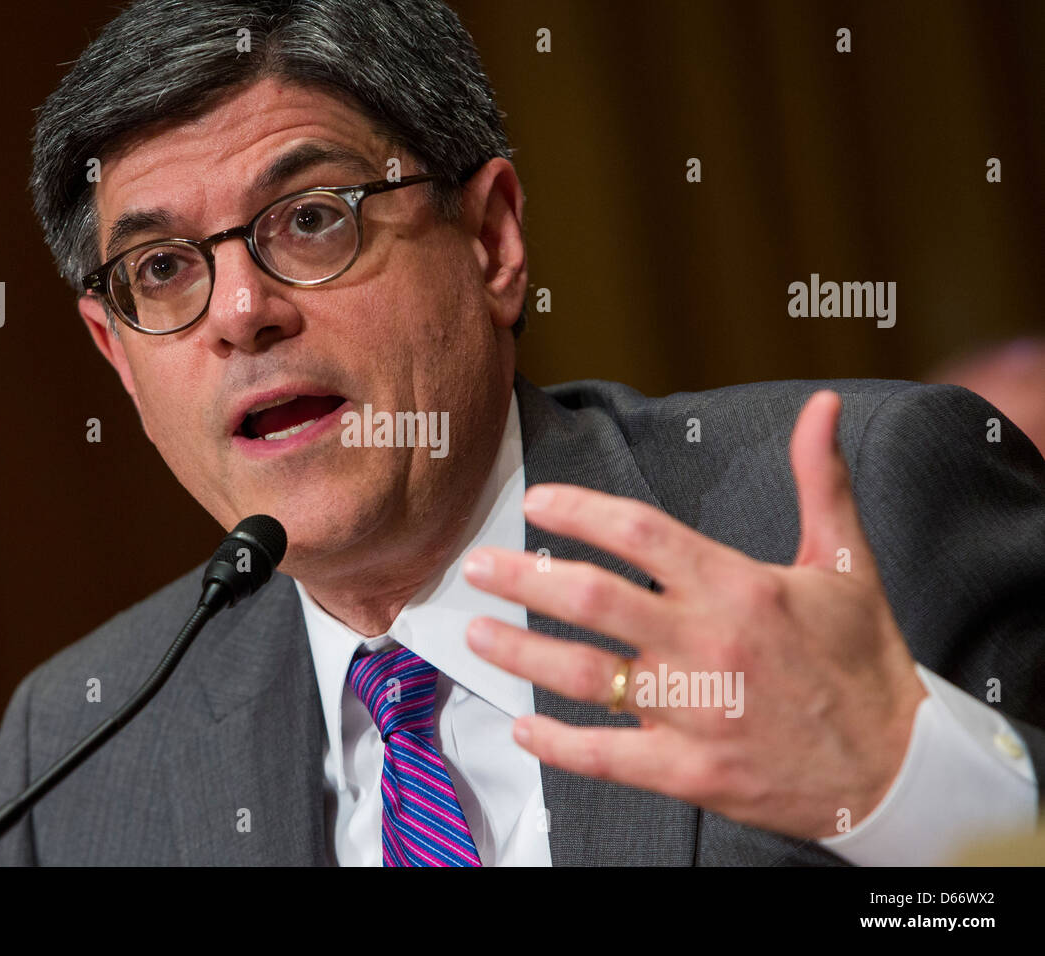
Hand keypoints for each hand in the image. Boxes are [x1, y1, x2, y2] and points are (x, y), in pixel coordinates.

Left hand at [462, 390, 927, 839]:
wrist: (895, 769)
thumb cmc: (863, 663)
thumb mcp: (846, 563)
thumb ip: (820, 480)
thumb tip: (821, 407)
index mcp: (740, 588)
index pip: (641, 533)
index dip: (580, 511)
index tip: (538, 501)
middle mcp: (709, 645)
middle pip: (592, 599)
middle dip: (522, 578)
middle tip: (476, 566)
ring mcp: (696, 712)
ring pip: (586, 675)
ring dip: (521, 651)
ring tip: (477, 634)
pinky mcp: (692, 771)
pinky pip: (607, 756)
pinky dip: (558, 743)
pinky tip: (523, 726)